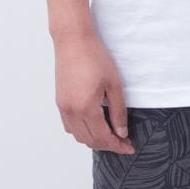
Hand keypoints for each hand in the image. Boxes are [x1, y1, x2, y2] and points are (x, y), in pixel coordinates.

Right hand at [53, 30, 135, 153]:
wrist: (73, 40)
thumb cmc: (95, 57)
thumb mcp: (114, 83)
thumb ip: (118, 111)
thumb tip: (121, 133)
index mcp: (86, 108)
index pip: (103, 138)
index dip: (117, 146)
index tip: (129, 148)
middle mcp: (71, 112)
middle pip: (90, 140)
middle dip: (108, 145)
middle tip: (123, 141)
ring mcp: (63, 108)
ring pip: (78, 136)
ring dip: (94, 140)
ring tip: (110, 134)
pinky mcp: (60, 102)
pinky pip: (70, 126)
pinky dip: (82, 131)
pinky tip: (93, 125)